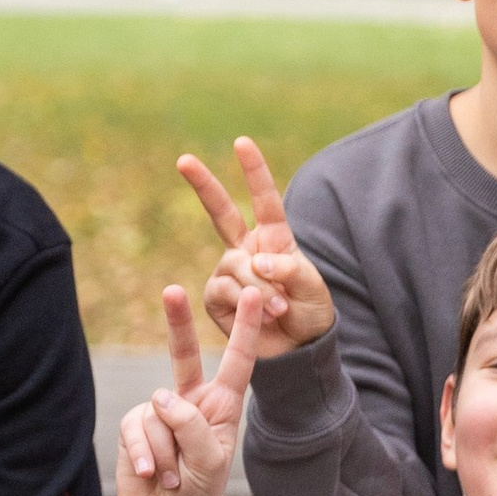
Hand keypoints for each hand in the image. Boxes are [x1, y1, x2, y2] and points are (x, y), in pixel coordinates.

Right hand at [105, 282, 265, 495]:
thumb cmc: (197, 494)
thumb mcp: (210, 461)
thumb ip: (192, 424)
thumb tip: (159, 396)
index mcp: (222, 407)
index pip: (236, 362)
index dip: (244, 329)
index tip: (253, 295)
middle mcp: (190, 402)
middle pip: (182, 355)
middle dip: (176, 323)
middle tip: (172, 290)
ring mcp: (159, 413)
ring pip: (160, 412)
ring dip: (168, 452)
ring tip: (174, 476)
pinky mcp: (134, 427)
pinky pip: (138, 428)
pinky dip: (146, 455)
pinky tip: (151, 475)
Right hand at [176, 136, 338, 358]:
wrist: (296, 352)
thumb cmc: (309, 315)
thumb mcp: (313, 290)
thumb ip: (291, 271)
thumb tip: (258, 261)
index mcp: (273, 239)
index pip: (264, 200)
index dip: (253, 171)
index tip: (241, 142)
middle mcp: (246, 250)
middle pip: (220, 213)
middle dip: (203, 185)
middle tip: (183, 160)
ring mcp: (228, 273)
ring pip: (234, 266)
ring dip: (260, 288)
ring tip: (281, 309)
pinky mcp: (215, 299)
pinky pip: (224, 291)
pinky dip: (246, 302)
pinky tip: (262, 315)